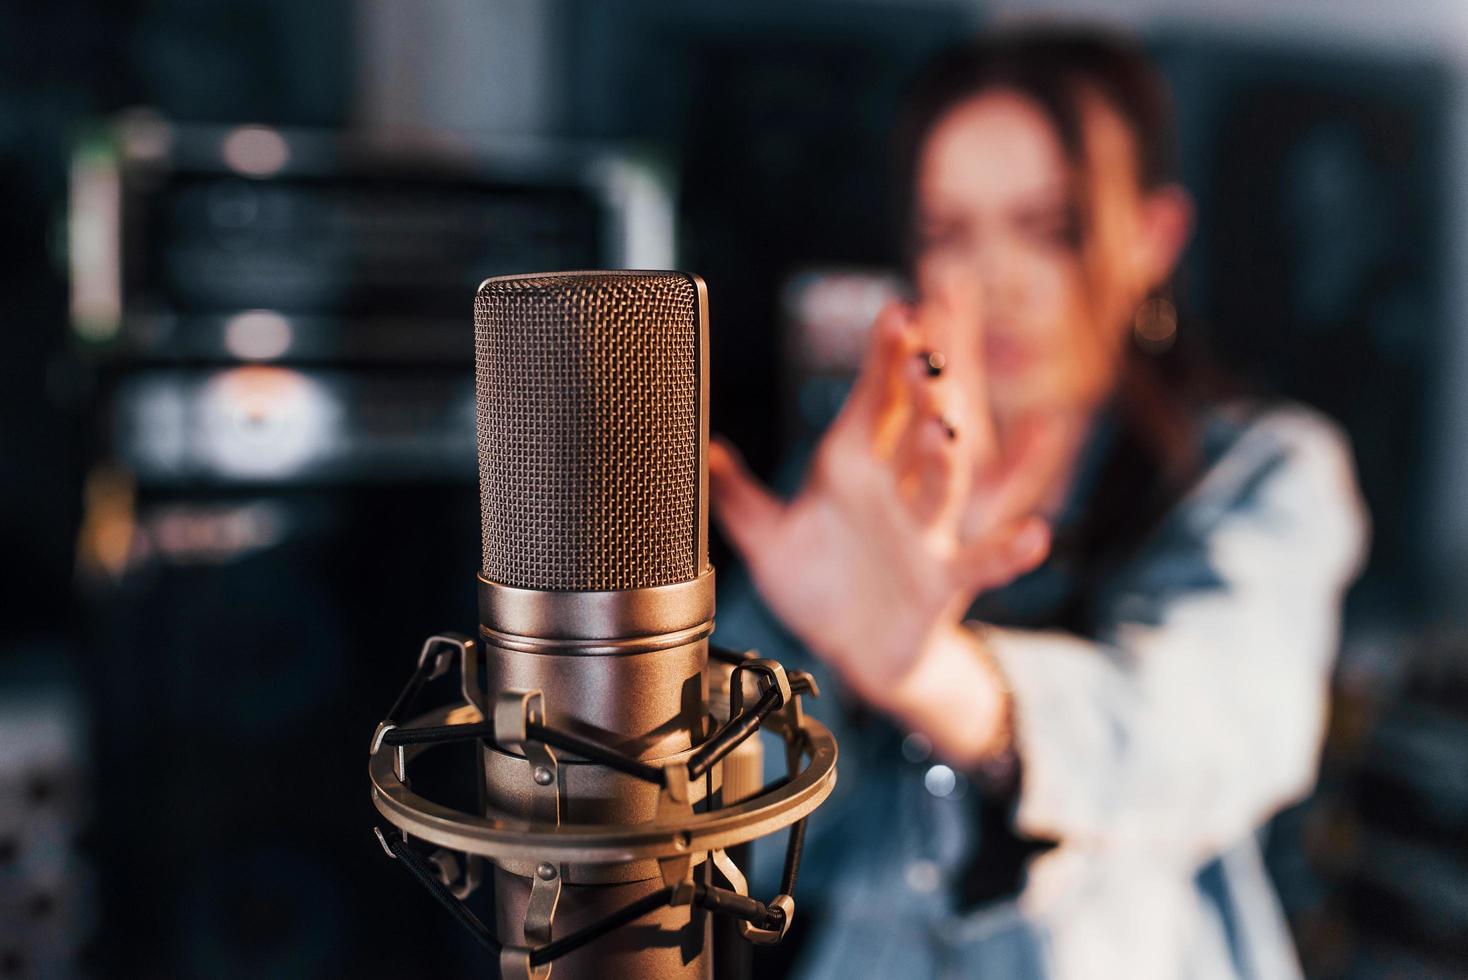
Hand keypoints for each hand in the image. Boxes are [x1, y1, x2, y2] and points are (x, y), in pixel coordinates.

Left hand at [710, 284, 1067, 723]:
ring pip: (943, 486)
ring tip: (946, 426)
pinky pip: (982, 563)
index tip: (894, 315)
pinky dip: (1009, 552)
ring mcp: (925, 533)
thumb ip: (739, 499)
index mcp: (853, 469)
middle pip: (913, 430)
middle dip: (919, 391)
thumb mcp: (769, 543)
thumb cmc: (817, 585)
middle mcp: (895, 491)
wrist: (853, 652)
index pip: (870, 404)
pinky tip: (1035, 537)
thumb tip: (706, 451)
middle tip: (923, 351)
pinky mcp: (945, 580)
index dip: (883, 361)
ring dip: (945, 456)